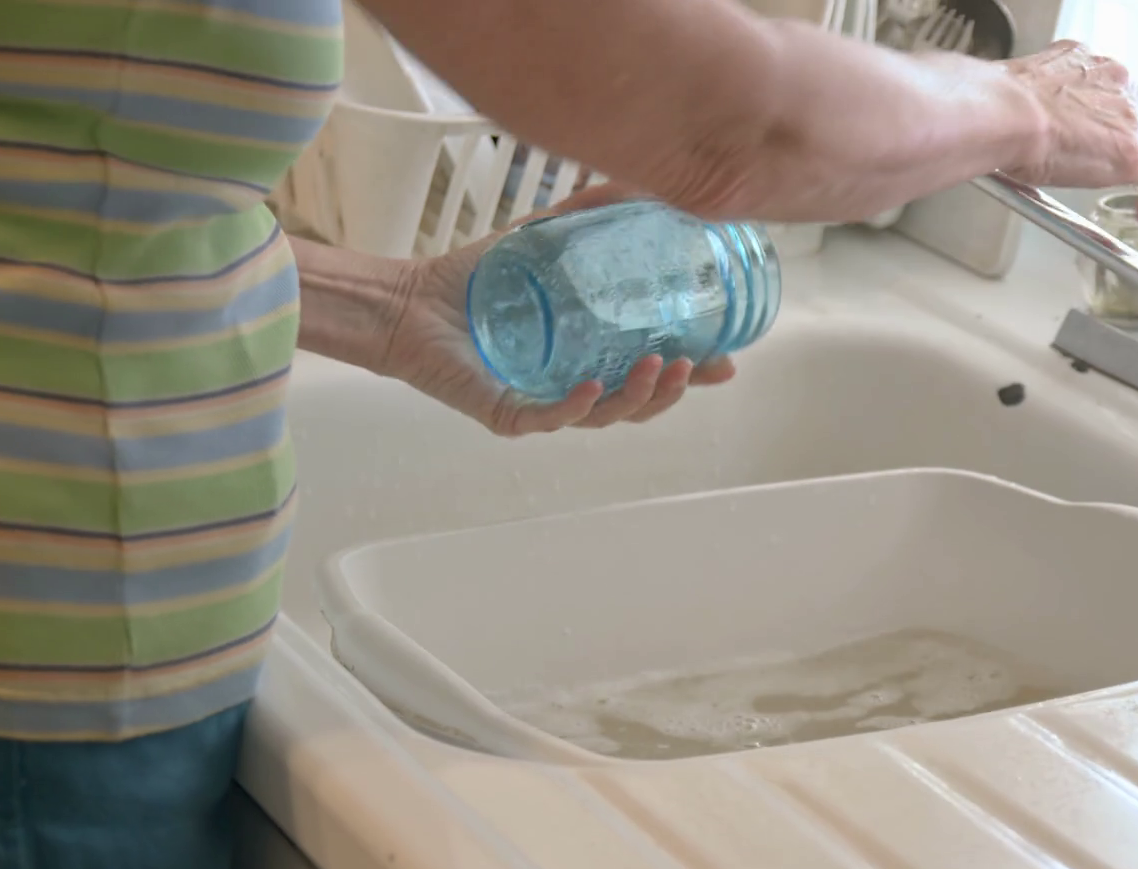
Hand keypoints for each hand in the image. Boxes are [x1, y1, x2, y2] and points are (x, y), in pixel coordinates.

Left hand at [383, 184, 735, 435]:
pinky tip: (594, 387)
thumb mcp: (541, 241)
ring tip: (658, 369)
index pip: (650, 372)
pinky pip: (550, 419)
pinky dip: (577, 406)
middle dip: (675, 391)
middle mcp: (570, 387)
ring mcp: (542, 405)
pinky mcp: (508, 414)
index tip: (727, 361)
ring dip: (638, 397)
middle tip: (700, 367)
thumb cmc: (473, 281)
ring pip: (604, 416)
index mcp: (588, 357)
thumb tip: (636, 181)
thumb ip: (585, 215)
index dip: (692, 373)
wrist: (409, 301)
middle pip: (637, 404)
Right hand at [999, 41, 1137, 222]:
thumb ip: (1044, 98)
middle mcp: (1120, 87)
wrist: (1008, 113)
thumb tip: (1032, 117)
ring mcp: (1130, 123)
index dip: (1128, 115)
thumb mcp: (1033, 85)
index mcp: (1096, 67)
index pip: (1126, 91)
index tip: (1121, 130)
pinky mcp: (1131, 157)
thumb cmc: (1004, 103)